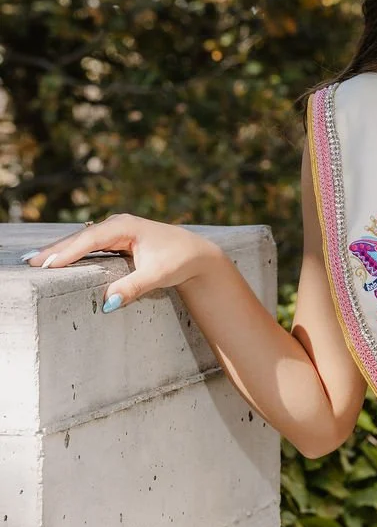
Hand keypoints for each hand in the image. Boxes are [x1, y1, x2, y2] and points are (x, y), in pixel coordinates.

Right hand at [21, 214, 221, 311]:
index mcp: (125, 226)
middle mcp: (118, 224)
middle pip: (80, 237)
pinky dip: (73, 252)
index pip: (90, 240)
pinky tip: (57, 260)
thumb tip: (107, 303)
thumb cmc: (179, 261)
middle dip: (55, 250)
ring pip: (83, 241)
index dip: (68, 252)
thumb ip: (132, 287)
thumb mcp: (157, 275)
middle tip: (30, 263)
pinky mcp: (117, 239)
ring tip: (35, 261)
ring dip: (60, 250)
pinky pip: (90, 246)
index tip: (48, 264)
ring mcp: (117, 230)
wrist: (197, 255)